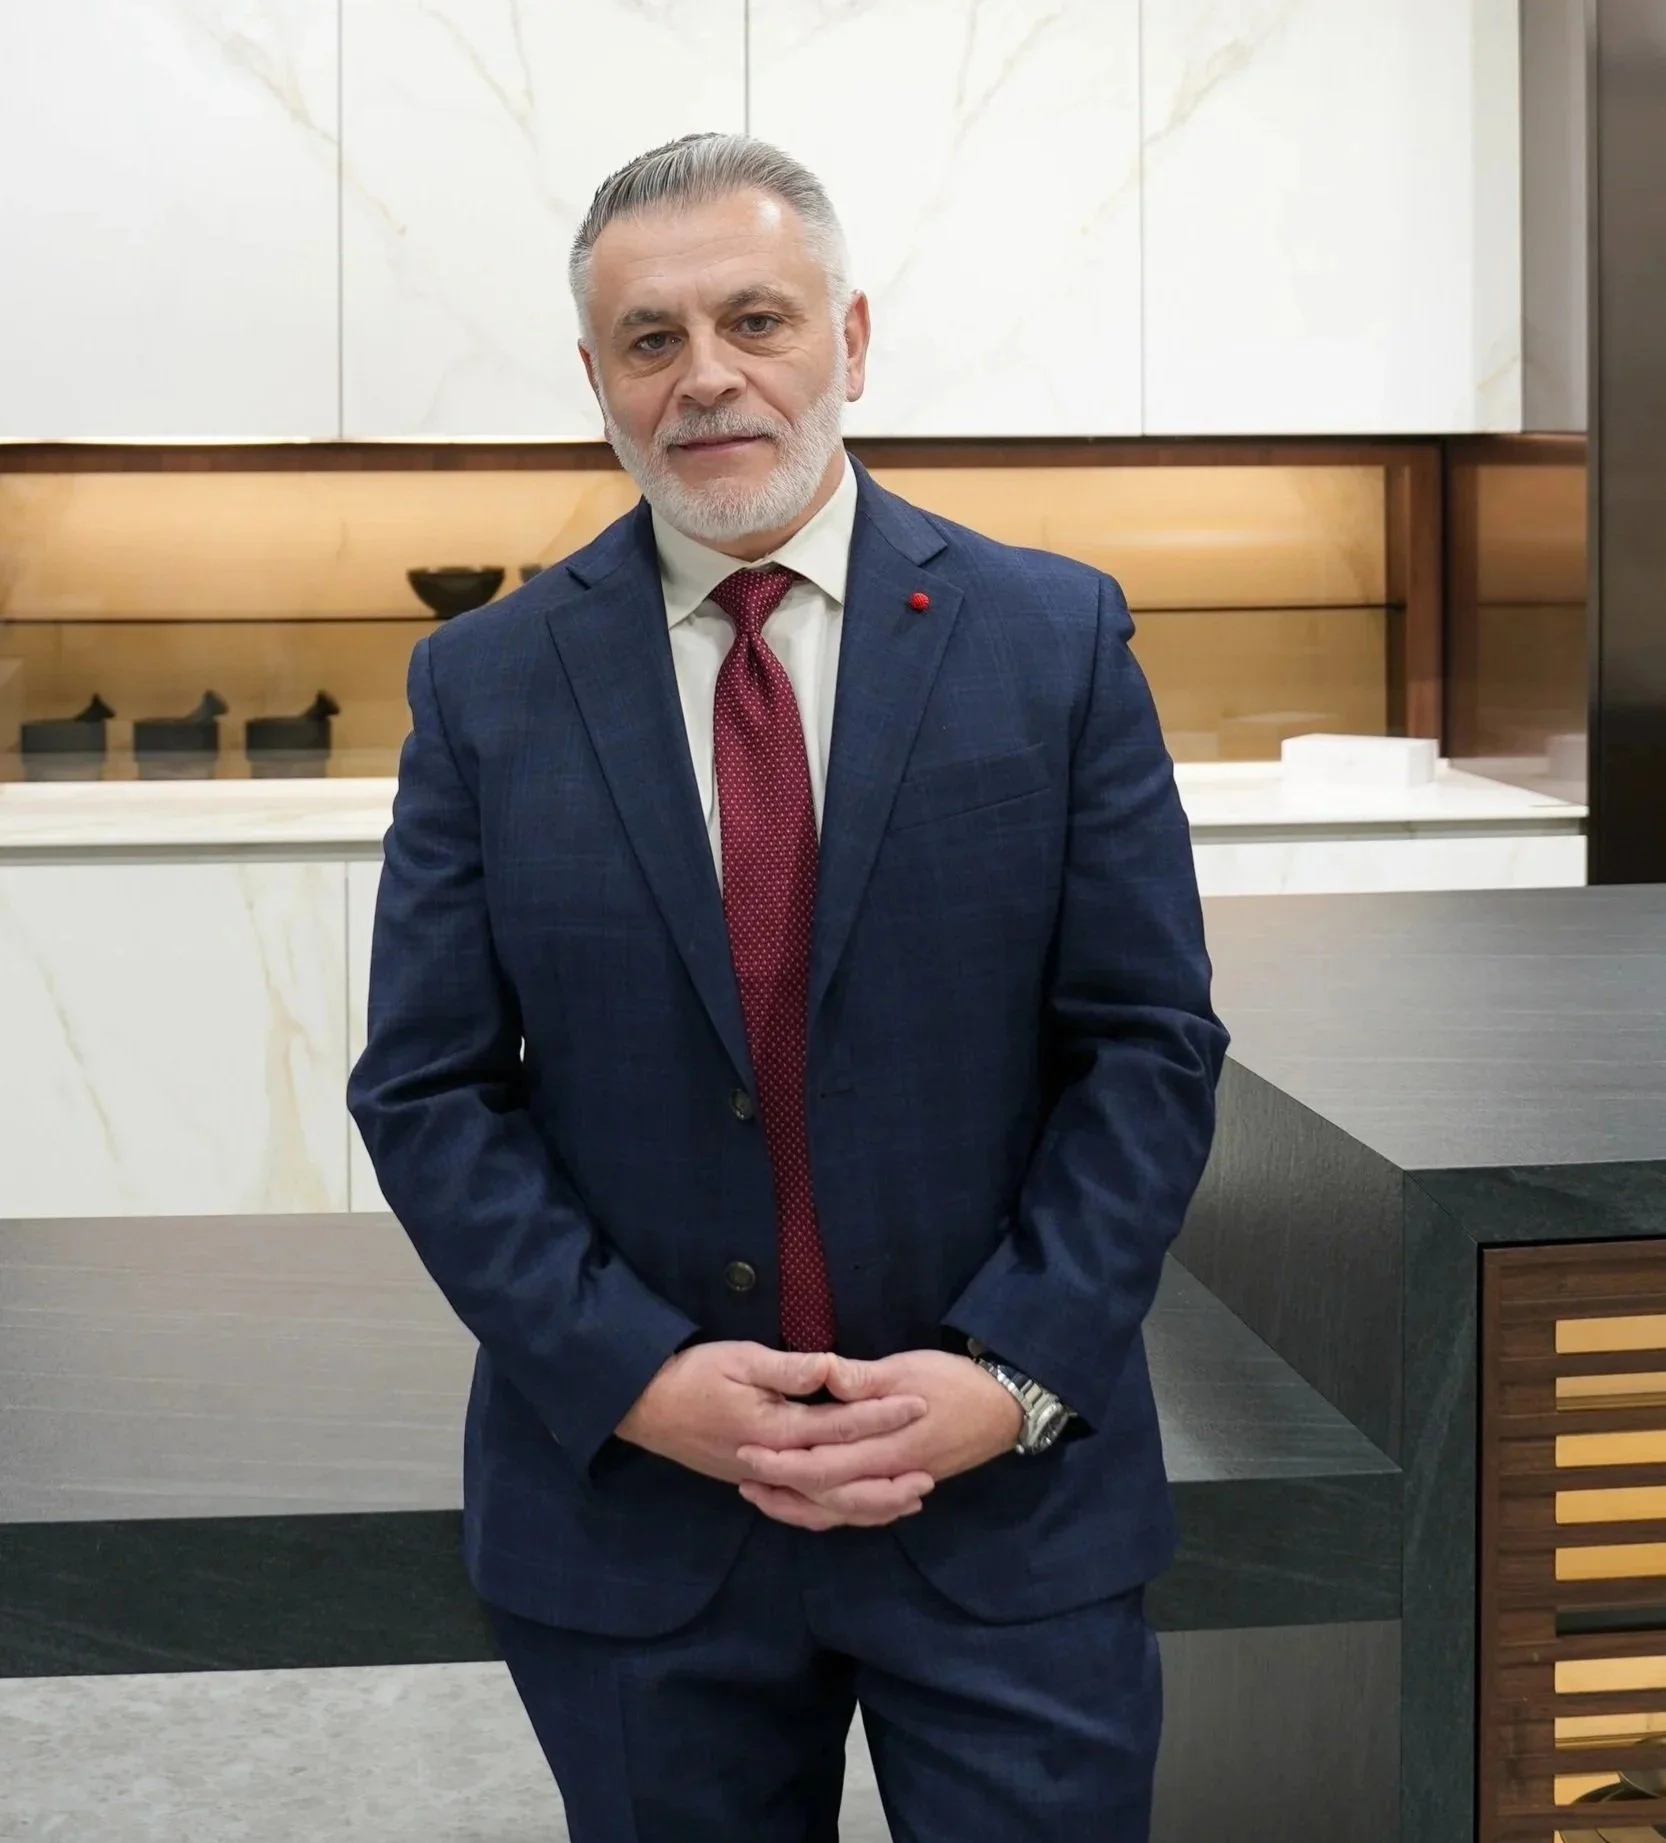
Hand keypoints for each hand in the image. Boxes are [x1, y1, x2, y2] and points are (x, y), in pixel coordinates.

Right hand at [615, 1341, 928, 1502]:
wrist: (645, 1407)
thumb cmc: (692, 1375)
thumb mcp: (738, 1358)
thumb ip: (787, 1369)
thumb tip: (831, 1367)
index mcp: (774, 1430)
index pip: (840, 1425)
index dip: (881, 1415)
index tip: (918, 1404)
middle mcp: (774, 1464)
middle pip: (841, 1480)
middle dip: (887, 1475)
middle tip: (931, 1472)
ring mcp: (765, 1480)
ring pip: (825, 1504)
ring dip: (869, 1503)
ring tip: (908, 1498)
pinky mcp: (757, 1484)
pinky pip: (805, 1510)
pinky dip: (837, 1513)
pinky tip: (859, 1508)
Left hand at [735, 1350, 1023, 1531]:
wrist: (1003, 1411)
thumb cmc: (954, 1382)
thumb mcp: (909, 1368)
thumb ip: (865, 1380)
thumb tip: (825, 1374)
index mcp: (886, 1448)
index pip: (823, 1466)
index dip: (782, 1463)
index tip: (747, 1452)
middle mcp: (888, 1476)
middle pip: (826, 1497)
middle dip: (782, 1489)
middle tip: (744, 1477)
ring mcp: (897, 1486)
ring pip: (843, 1512)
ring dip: (802, 1507)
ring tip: (765, 1495)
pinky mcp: (904, 1485)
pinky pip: (862, 1511)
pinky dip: (833, 1513)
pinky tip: (812, 1507)